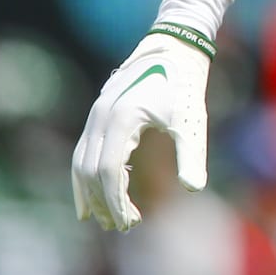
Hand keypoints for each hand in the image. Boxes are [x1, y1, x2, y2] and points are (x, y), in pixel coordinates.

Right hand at [71, 28, 211, 229]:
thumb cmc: (185, 85)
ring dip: (92, 194)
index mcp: (123, 118)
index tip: (131, 222)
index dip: (117, 201)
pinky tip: (92, 199)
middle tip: (124, 226)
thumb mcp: (192, 121)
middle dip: (104, 203)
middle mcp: (102, 117)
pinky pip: (83, 152)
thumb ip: (191, 154)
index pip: (110, 171)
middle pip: (91, 171)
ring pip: (82, 163)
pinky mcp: (97, 115)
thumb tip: (193, 187)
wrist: (174, 48)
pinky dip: (85, 177)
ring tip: (110, 218)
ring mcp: (95, 115)